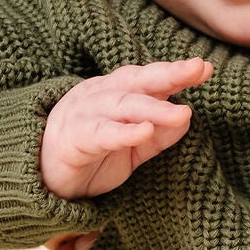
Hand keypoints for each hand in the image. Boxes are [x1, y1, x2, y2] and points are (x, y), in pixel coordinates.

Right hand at [39, 59, 209, 199]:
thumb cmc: (91, 157)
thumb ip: (159, 134)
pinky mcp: (72, 140)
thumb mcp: (133, 148)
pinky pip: (99, 133)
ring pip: (121, 106)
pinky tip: (144, 131)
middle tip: (197, 70)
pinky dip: (122, 133)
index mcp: (114, 92)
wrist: (43, 180)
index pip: (147, 77)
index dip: (175, 72)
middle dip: (168, 74)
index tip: (205, 68)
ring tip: (182, 112)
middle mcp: (98, 96)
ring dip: (153, 108)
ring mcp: (83, 115)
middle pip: (136, 82)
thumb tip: (187, 117)